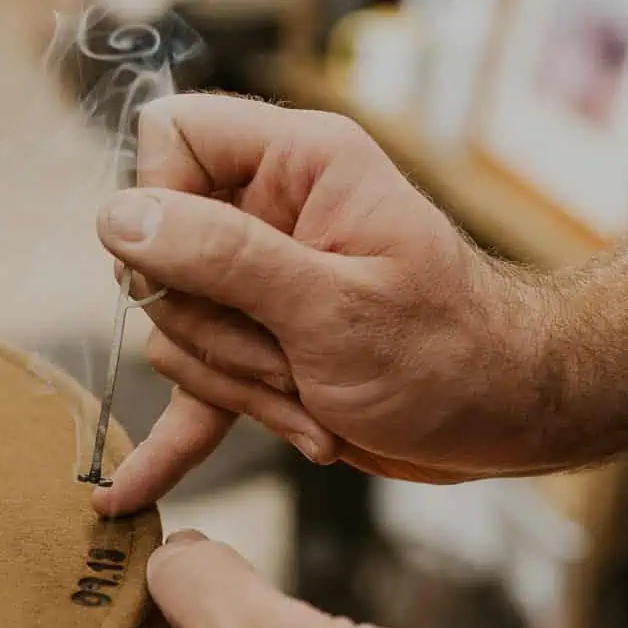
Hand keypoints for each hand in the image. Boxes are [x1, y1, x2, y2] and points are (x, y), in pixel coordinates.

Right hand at [94, 94, 557, 515]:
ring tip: (315, 407)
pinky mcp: (258, 351)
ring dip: (236, 386)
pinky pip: (189, 390)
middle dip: (216, 329)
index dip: (162, 202)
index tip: (198, 269)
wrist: (508, 420)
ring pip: (173, 331)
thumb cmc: (453, 353)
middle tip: (290, 359)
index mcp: (299, 163)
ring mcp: (259, 285)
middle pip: (159, 252)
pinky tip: (128, 493)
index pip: (171, 134)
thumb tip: (119, 218)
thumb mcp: (334, 307)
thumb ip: (224, 257)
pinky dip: (174, 442)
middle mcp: (270, 211)